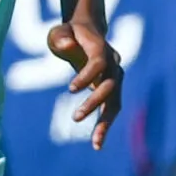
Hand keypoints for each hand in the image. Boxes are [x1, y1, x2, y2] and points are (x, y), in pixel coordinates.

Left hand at [47, 18, 123, 150]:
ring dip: (105, 122)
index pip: (98, 63)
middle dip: (95, 102)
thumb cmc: (70, 32)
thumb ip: (61, 38)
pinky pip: (111, 109)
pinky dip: (105, 125)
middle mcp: (114, 63)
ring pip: (115, 102)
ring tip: (96, 143)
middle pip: (110, 85)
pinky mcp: (112, 89)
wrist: (89, 32)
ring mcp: (116, 77)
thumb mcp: (60, 31)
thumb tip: (66, 46)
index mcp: (101, 48)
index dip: (87, 75)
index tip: (70, 89)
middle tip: (76, 117)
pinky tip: (97, 144)